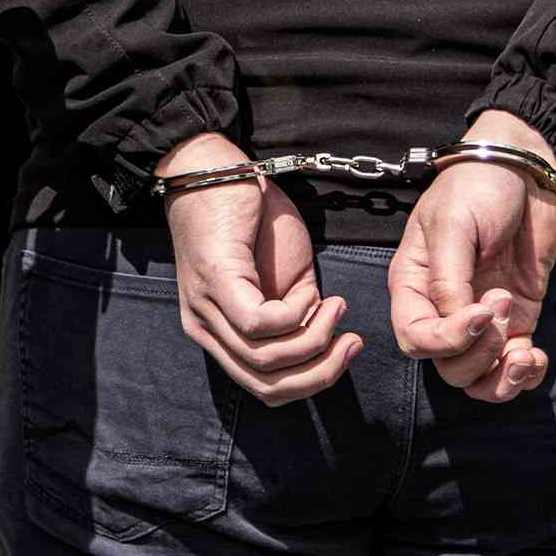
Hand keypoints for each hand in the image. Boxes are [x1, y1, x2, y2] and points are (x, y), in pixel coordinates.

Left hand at [160, 132, 361, 405]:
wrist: (218, 168)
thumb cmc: (252, 218)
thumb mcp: (284, 280)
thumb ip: (297, 317)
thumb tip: (319, 344)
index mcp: (216, 331)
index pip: (263, 386)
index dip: (312, 380)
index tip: (345, 349)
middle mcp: (203, 326)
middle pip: (265, 385)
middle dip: (320, 374)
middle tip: (352, 342)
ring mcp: (204, 305)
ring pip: (264, 361)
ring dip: (315, 342)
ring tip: (338, 309)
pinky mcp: (214, 280)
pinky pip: (259, 324)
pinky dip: (295, 316)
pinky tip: (311, 292)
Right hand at [388, 111, 555, 401]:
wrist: (522, 174)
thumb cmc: (476, 189)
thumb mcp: (454, 226)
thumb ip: (448, 278)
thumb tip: (456, 321)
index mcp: (413, 284)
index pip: (415, 338)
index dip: (448, 339)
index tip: (484, 309)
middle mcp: (440, 307)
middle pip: (445, 365)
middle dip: (478, 354)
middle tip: (501, 307)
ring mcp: (479, 316)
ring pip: (475, 377)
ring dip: (500, 378)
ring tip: (524, 354)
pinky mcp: (514, 319)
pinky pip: (510, 367)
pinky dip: (523, 374)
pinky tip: (535, 356)